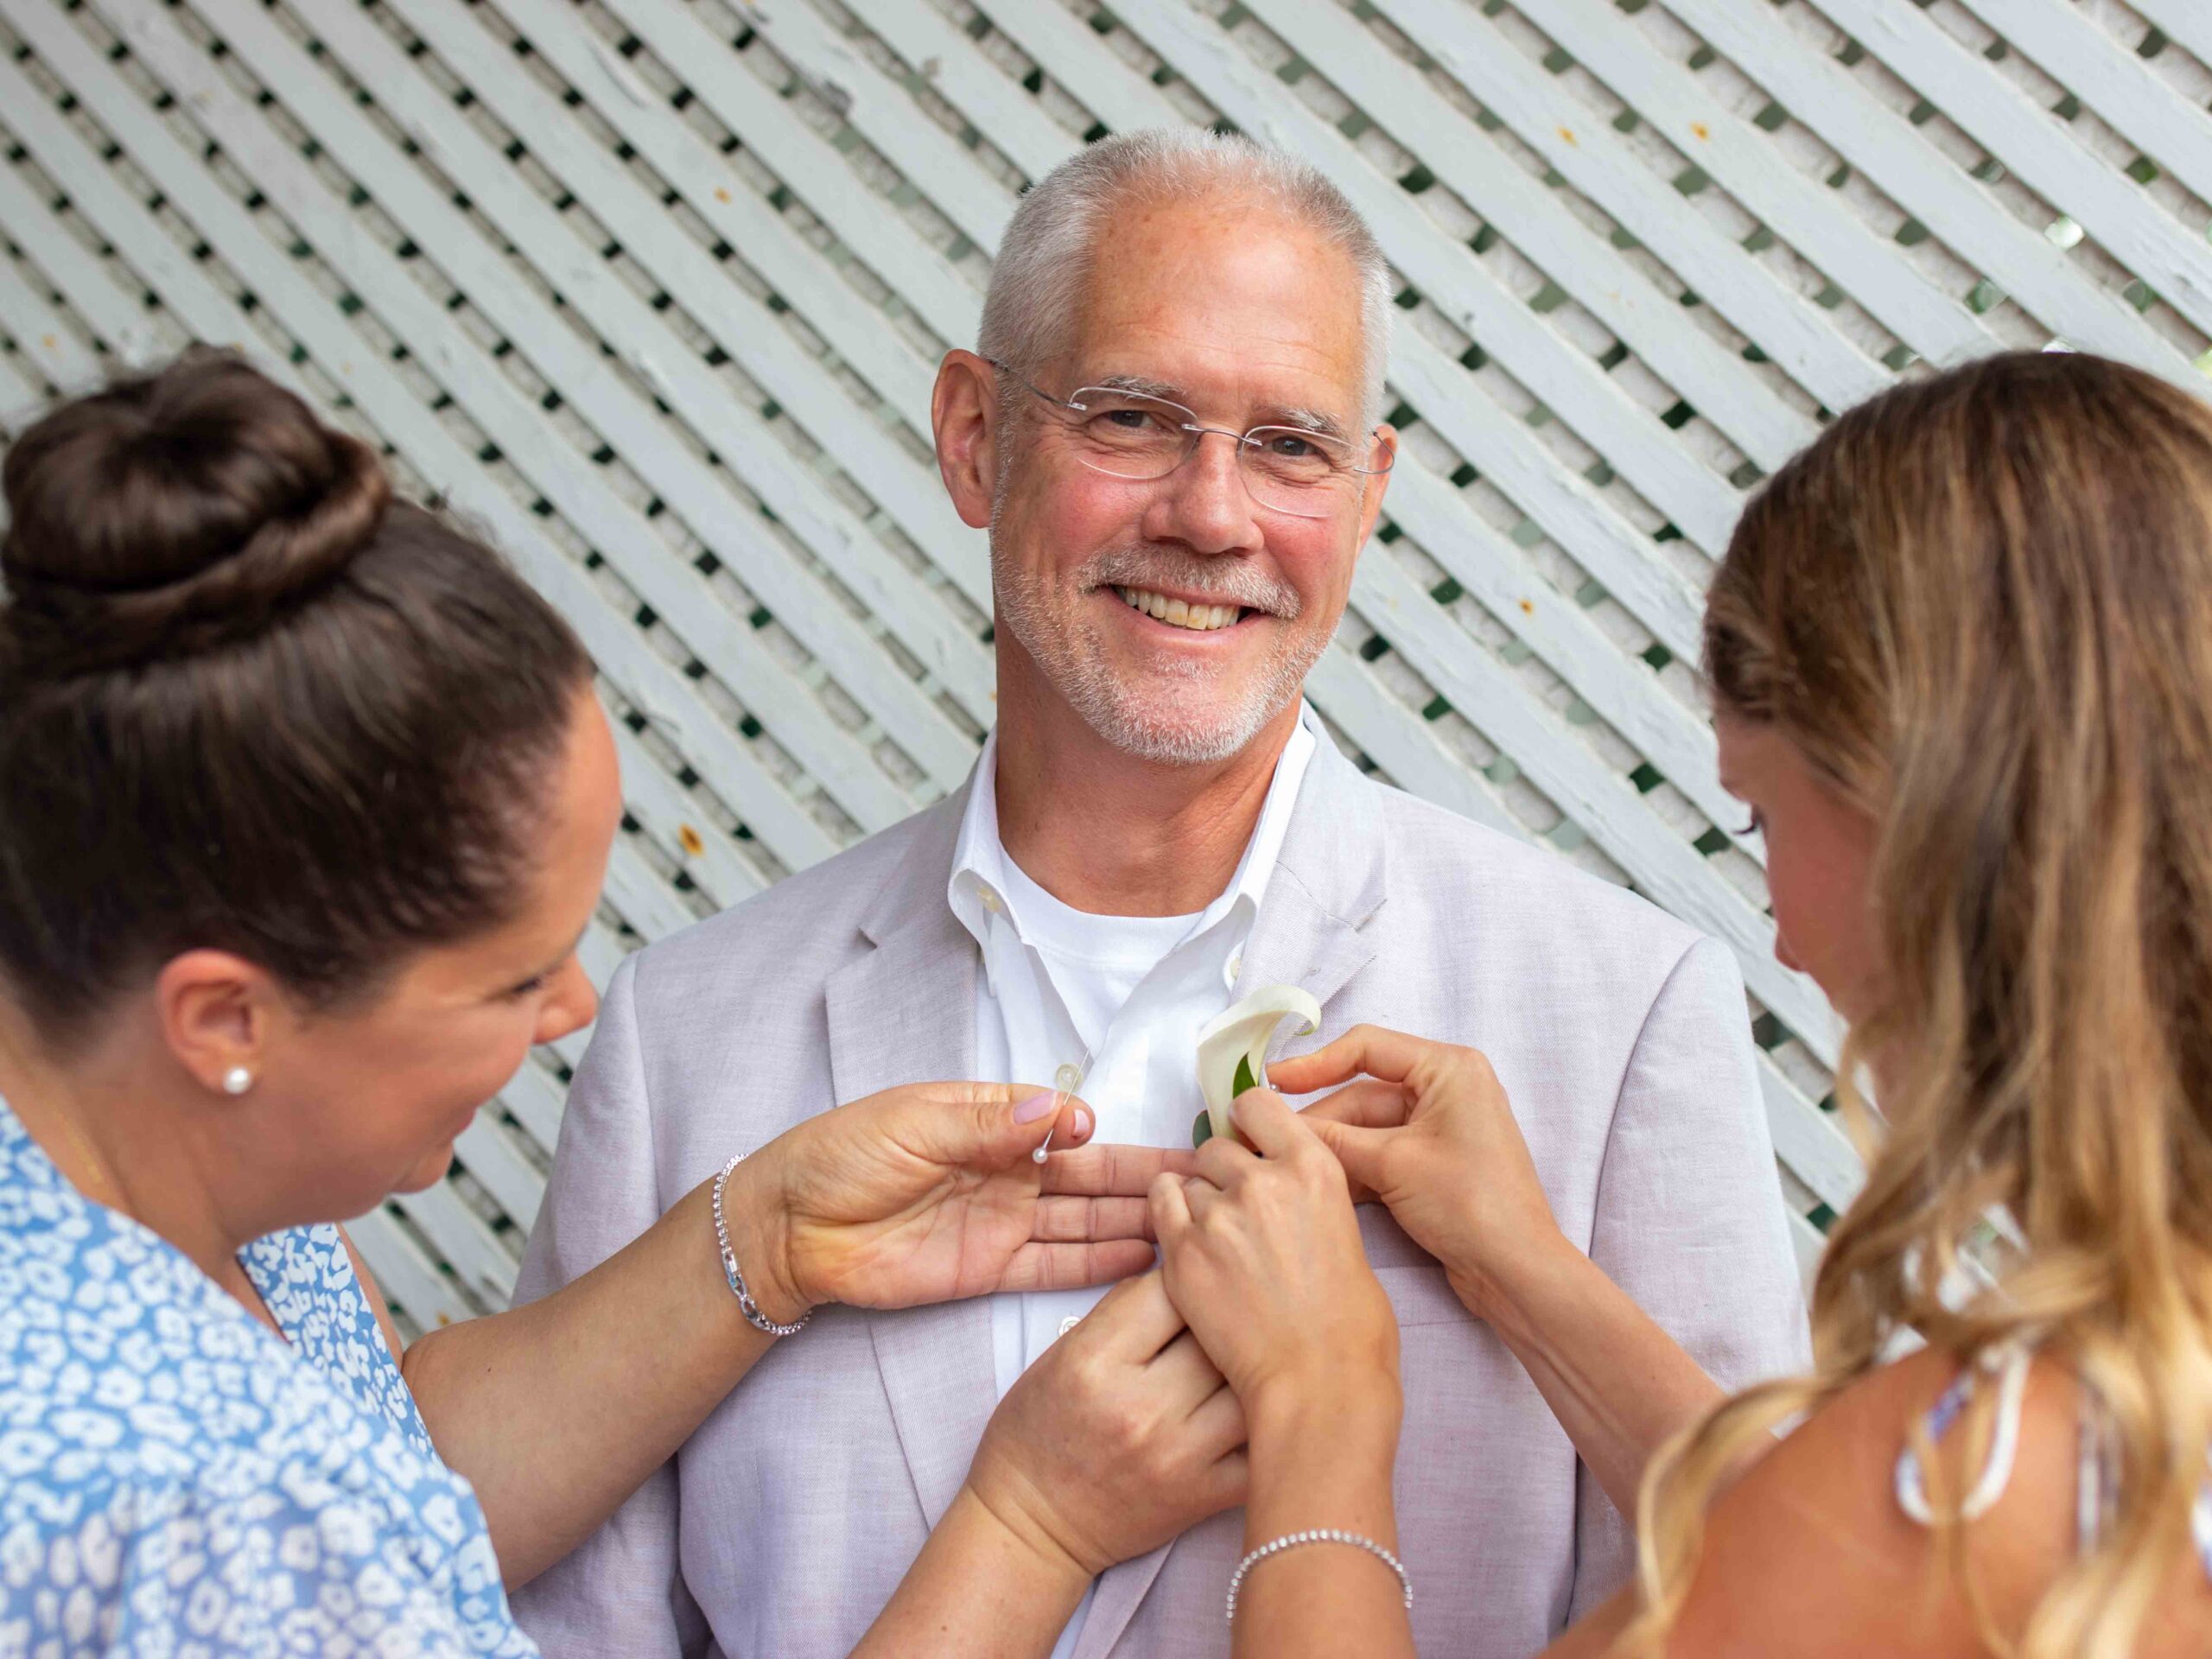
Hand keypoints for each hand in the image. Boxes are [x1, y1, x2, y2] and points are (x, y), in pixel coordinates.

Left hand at [727, 1085, 1191, 1322]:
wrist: (791, 1227)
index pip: (1062, 1123)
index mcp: (989, 1120)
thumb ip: (986, 1125)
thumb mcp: (911, 1125)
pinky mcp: (992, 1269)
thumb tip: (1057, 1111)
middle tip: (1203, 1185)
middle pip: (1089, 1174)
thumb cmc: (842, 1155)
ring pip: (1085, 1220)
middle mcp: (1008, 1169)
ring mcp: (1004, 1221)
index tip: (1114, 1137)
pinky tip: (1145, 1261)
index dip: (1096, 1131)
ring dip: (1135, 1222)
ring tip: (1192, 1227)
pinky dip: (1099, 1265)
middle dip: (1143, 1179)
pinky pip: (1056, 1266)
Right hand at [963, 1271, 1247, 1578]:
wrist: (1033, 1523)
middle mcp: (1139, 1408)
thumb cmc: (1041, 1430)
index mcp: (1095, 1362)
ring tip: (1258, 1352)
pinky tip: (1269, 1402)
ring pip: (1253, 1385)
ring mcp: (1177, 1455)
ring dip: (1258, 1364)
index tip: (1197, 1277)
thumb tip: (1184, 1272)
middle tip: (1236, 1308)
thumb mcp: (1062, 1353)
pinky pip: (1263, 1446)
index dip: (1191, 1274)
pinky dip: (1274, 1419)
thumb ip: (1123, 1310)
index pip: (1171, 1290)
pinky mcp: (1203, 1495)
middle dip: (1231, 1314)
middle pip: (1218, 1333)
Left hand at [1149, 1090, 1398, 1433]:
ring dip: (1196, 1201)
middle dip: (1221, 1173)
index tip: (1247, 1141)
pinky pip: (1159, 1206)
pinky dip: (1168, 1217)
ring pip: (1186, 1180)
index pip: (1258, 1105)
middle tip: (1234, 1213)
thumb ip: (1308, 1201)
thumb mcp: (1347, 1236)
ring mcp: (1217, 1213)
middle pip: (1216, 1147)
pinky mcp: (1182, 1251)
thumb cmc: (1350, 1326)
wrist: (1321, 1382)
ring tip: (1216, 1243)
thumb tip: (1285, 1199)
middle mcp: (1262, 1179)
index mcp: (1313, 1167)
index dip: (1247, 1123)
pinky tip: (1186, 1242)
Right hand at [1269, 1026, 1559, 1322]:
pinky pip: (1380, 1154)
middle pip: (1363, 1094)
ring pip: (1367, 1128)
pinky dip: (1352, 1168)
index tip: (1271, 1082)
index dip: (1314, 1064)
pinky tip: (1315, 1185)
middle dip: (1318, 1120)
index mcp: (1448, 1069)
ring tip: (1282, 1165)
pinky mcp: (1433, 1164)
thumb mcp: (1392, 1163)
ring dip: (1330, 1149)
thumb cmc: (1469, 1203)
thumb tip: (1277, 1124)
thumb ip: (1331, 1140)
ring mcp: (1440, 1129)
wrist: (1515, 1272)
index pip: (1368, 1047)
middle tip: (1265, 1140)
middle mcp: (1446, 1089)